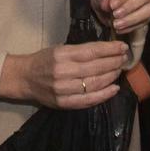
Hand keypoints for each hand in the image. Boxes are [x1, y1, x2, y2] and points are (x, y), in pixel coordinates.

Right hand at [0, 42, 128, 109]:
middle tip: (125, 58)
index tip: (123, 47)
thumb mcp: (60, 49)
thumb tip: (107, 50)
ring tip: (120, 70)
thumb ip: (80, 51)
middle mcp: (63, 72)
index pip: (92, 51)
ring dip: (112, 77)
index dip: (110, 50)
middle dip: (114, 62)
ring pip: (95, 83)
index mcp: (62, 55)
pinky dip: (104, 95)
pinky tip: (114, 88)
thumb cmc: (44, 60)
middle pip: (96, 68)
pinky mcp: (64, 103)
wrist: (24, 78)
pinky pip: (89, 100)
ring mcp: (63, 89)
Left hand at [92, 0, 149, 35]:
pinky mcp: (148, 14)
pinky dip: (131, 27)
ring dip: (132, 19)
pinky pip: (144, 22)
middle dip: (129, 7)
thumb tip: (106, 4)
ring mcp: (149, 1)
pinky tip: (120, 28)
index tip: (112, 5)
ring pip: (148, 10)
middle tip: (115, 14)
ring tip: (116, 24)